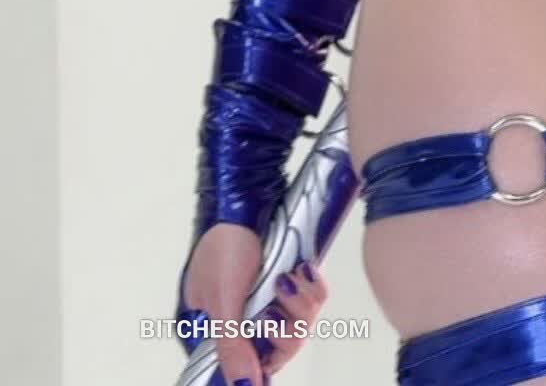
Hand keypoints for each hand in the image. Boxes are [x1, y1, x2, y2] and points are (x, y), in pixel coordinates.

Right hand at [182, 222, 328, 382]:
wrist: (248, 196)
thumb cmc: (225, 244)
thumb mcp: (224, 297)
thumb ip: (232, 344)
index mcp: (213, 330)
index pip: (243, 367)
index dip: (263, 364)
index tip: (275, 338)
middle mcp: (242, 320)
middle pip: (278, 349)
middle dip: (289, 326)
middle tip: (280, 294)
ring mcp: (267, 301)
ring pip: (299, 324)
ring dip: (302, 302)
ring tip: (291, 275)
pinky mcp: (290, 283)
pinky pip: (311, 299)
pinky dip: (313, 286)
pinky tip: (304, 268)